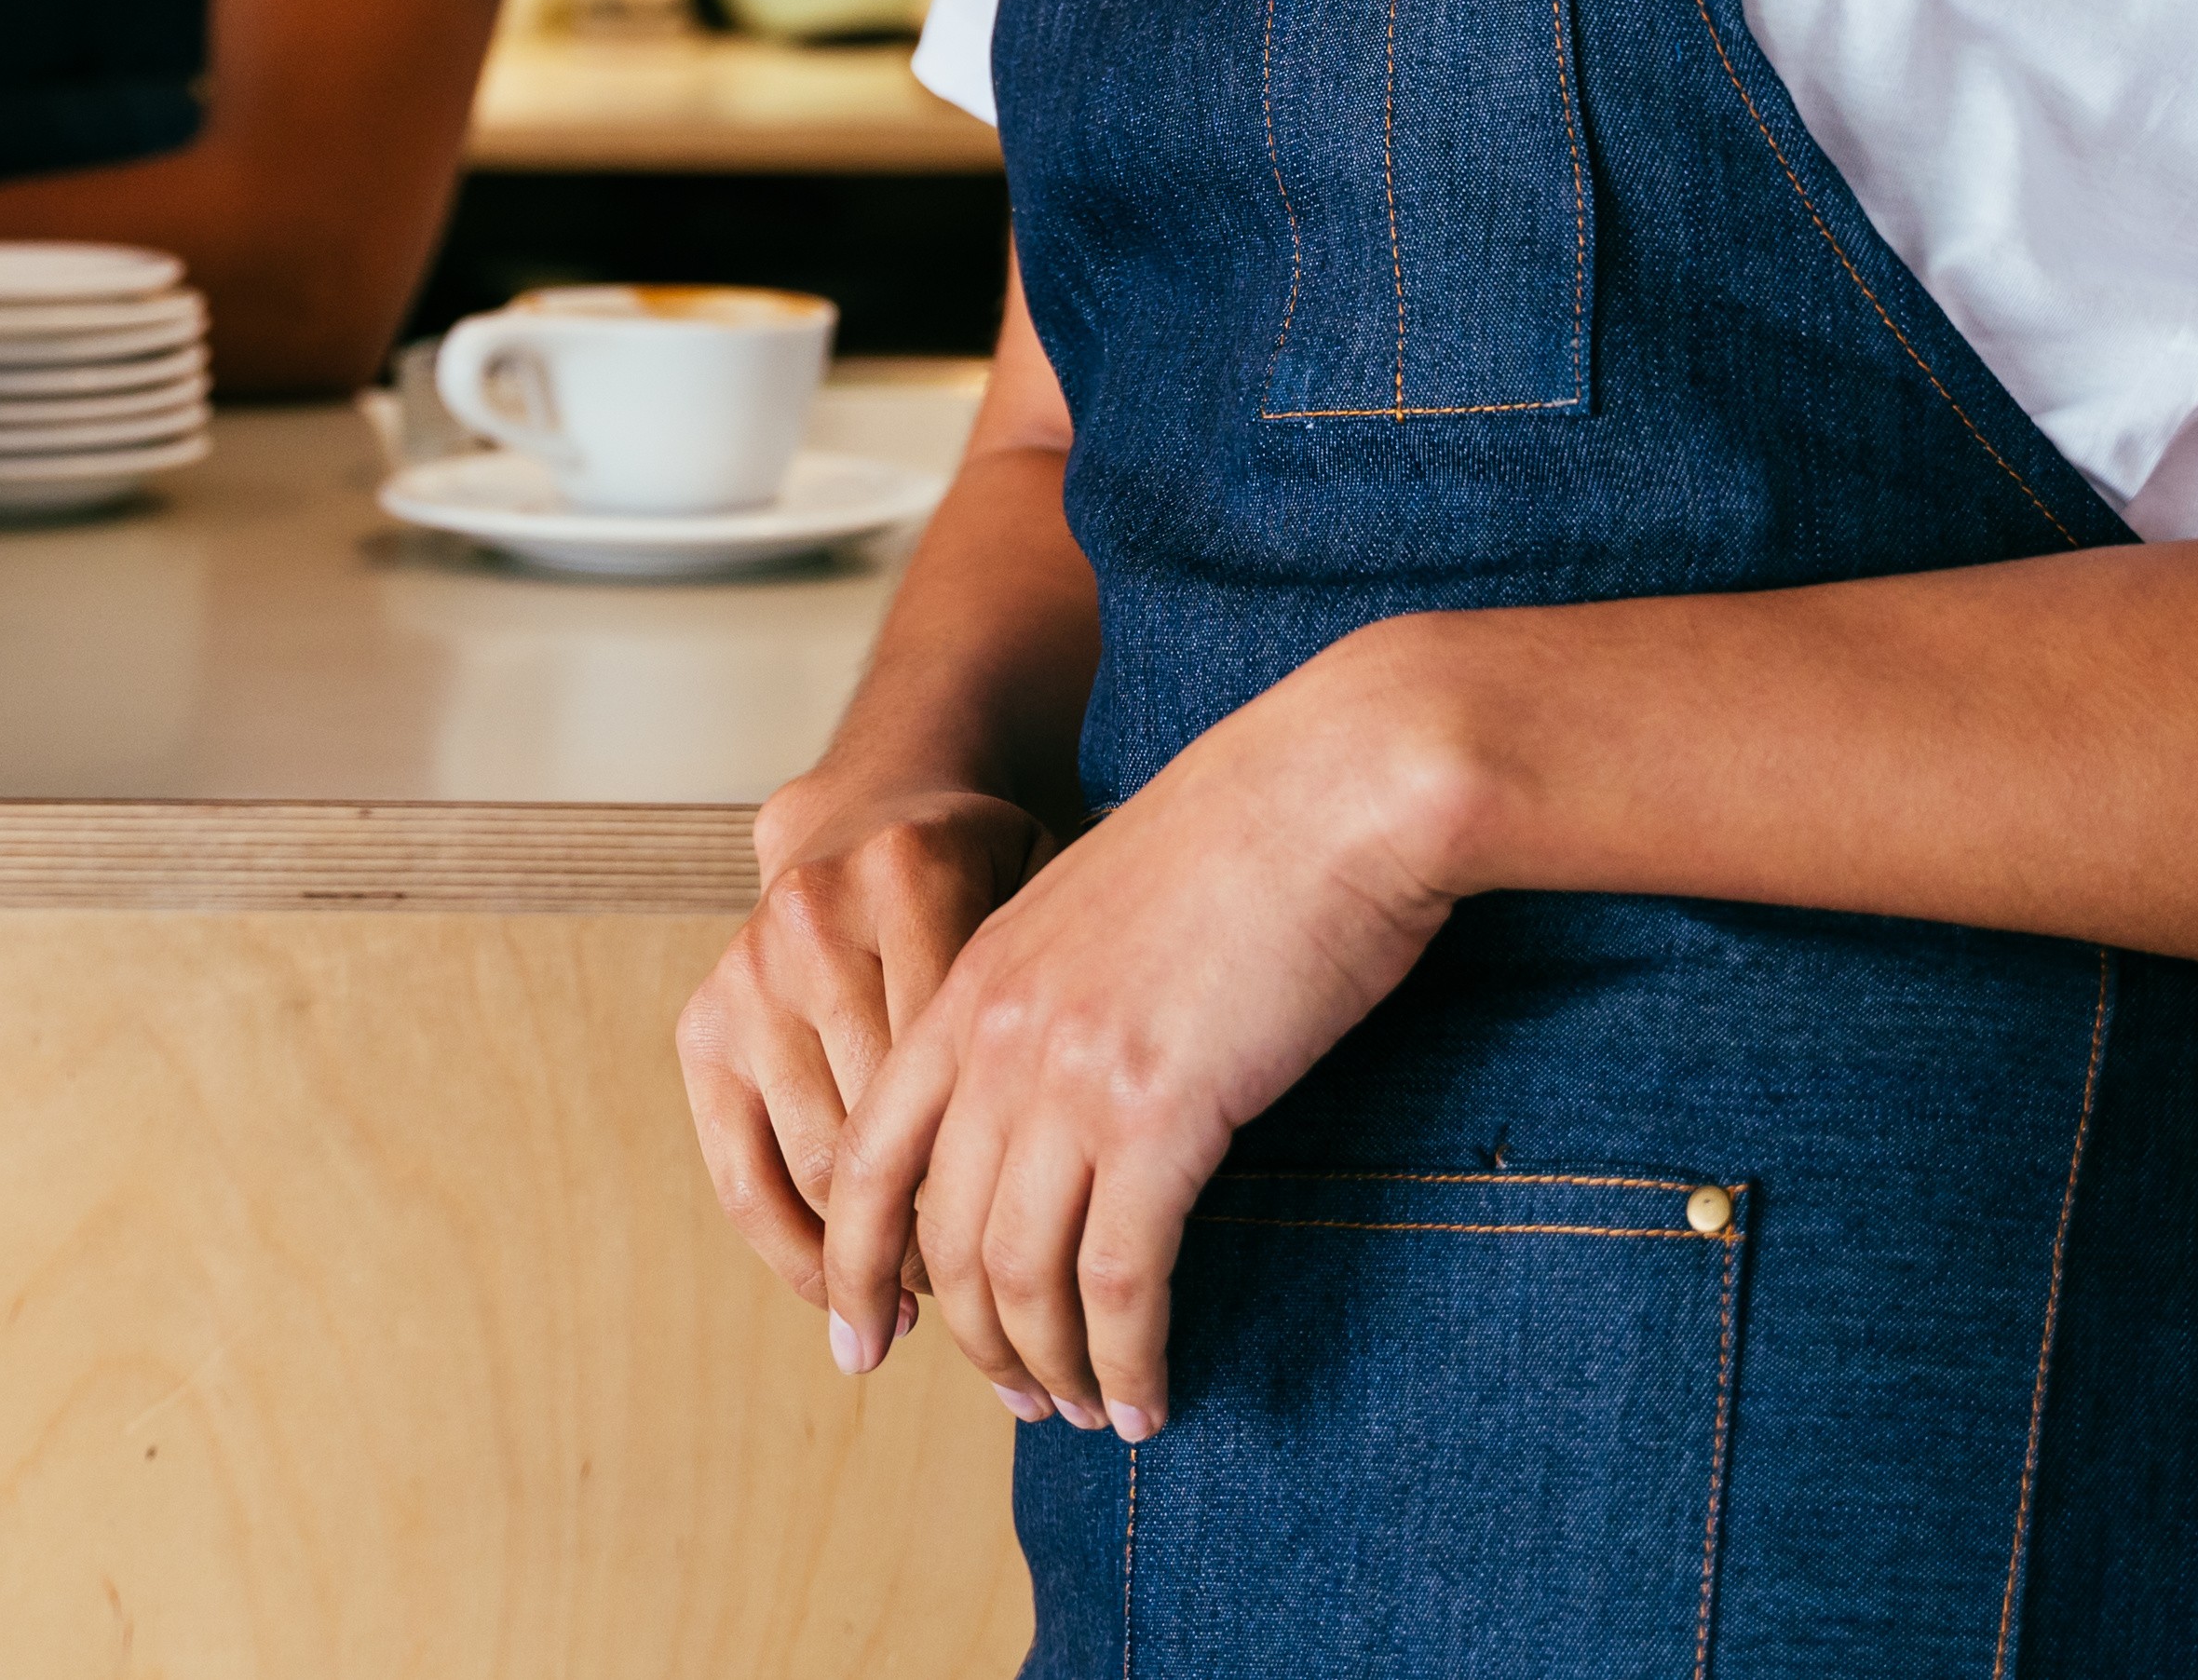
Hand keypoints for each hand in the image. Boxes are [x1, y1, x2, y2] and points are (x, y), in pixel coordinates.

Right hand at [679, 779, 1050, 1323]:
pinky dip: (795, 1254)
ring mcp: (746, 978)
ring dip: (879, 1254)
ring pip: (819, 1166)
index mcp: (910, 879)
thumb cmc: (984, 876)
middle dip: (951, 1229)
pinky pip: (740, 1178)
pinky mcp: (700, 1028)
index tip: (1061, 1249)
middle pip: (891, 1126)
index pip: (966, 1068)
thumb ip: (1067, 988)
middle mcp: (812, 923)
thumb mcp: (1042, 893)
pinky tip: (846, 1295)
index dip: (1011, 1173)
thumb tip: (1128, 1148)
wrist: (867, 811)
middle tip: (1008, 1295)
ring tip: (939, 1298)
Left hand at [811, 634, 1478, 1440]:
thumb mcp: (1101, 899)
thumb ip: (1049, 988)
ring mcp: (1073, 1075)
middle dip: (971, 1340)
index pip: (871, 1153)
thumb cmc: (1250, 835)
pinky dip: (1126, 1361)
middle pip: (940, 1236)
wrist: (1339, 784)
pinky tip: (1147, 1399)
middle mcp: (998, 1033)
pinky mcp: (1164, 1115)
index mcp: (973, 977)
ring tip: (1082, 1413)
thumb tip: (1052, 1088)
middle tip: (1017, 1397)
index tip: (864, 1338)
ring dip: (1049, 1367)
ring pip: (1021, 1276)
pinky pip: (1121, 1283)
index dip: (858, 1262)